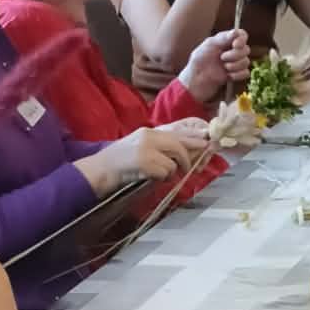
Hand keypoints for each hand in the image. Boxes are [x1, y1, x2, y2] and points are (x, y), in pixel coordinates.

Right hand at [75, 126, 200, 197]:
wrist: (102, 169)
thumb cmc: (124, 162)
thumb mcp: (144, 148)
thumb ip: (164, 147)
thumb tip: (188, 153)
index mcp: (150, 131)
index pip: (178, 131)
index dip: (194, 138)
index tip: (207, 143)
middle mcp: (149, 136)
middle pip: (179, 145)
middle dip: (188, 157)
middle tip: (192, 168)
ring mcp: (146, 148)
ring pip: (173, 161)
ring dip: (170, 172)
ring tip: (157, 173)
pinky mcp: (144, 162)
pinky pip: (165, 172)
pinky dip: (161, 178)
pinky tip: (149, 177)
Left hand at [180, 29, 250, 103]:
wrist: (198, 79)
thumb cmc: (200, 60)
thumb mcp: (209, 45)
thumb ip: (222, 38)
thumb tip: (235, 32)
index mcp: (227, 40)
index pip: (242, 35)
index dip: (242, 39)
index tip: (235, 45)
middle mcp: (233, 50)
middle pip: (246, 49)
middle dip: (235, 55)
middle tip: (222, 58)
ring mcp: (236, 62)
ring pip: (246, 61)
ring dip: (235, 65)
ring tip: (224, 67)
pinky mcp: (238, 74)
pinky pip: (246, 73)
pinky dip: (237, 75)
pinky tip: (228, 76)